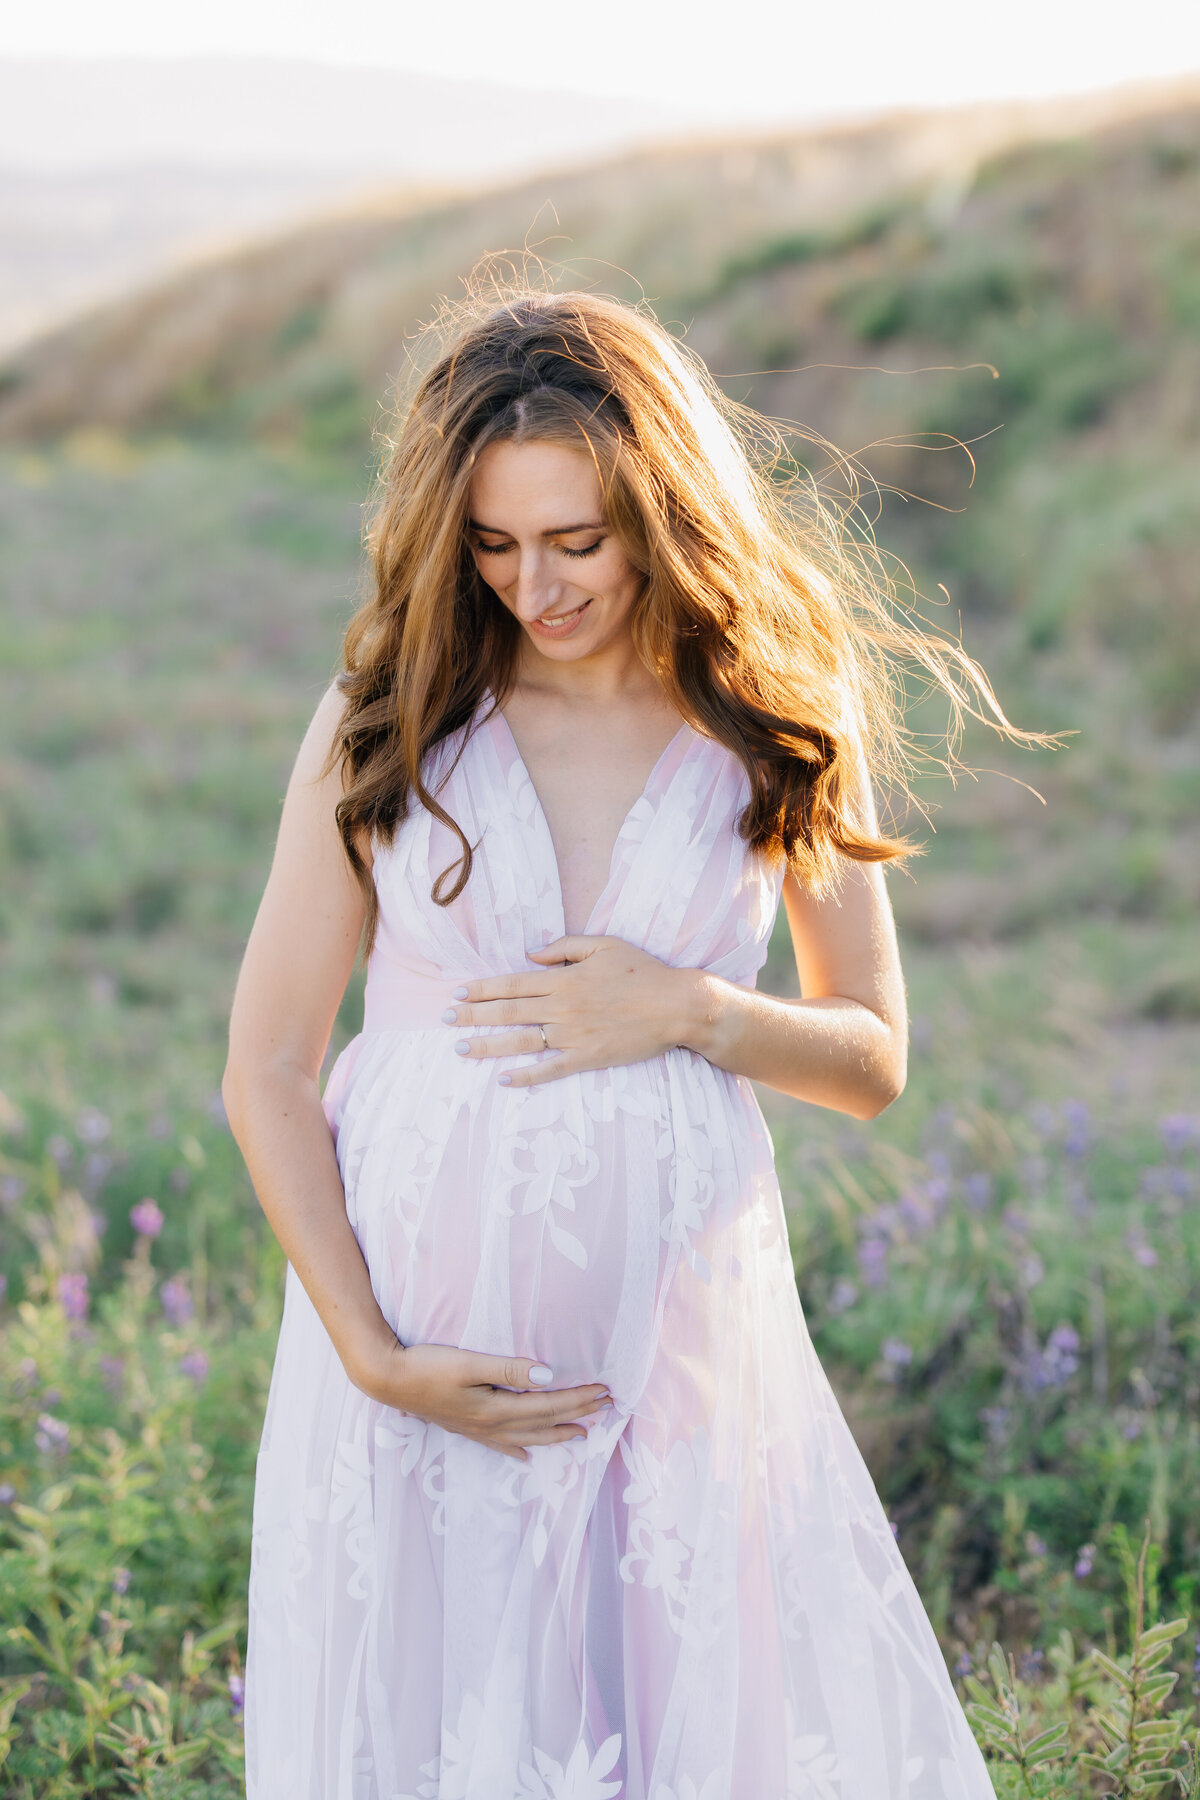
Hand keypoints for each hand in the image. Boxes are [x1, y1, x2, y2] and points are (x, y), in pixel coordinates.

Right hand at [362, 1341, 611, 1461]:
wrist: (387, 1379)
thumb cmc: (427, 1365)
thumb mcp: (468, 1363)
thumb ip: (508, 1370)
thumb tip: (548, 1376)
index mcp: (496, 1409)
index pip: (549, 1405)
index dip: (579, 1399)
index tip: (605, 1392)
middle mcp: (491, 1425)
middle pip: (544, 1423)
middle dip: (578, 1415)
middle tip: (607, 1409)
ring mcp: (477, 1430)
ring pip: (527, 1437)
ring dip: (556, 1435)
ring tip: (580, 1435)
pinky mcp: (464, 1427)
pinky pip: (501, 1445)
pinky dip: (518, 1449)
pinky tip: (525, 1455)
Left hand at [444, 936, 697, 1087]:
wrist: (677, 1006)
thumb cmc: (644, 972)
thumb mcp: (604, 945)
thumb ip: (564, 947)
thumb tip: (531, 955)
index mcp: (564, 979)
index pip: (513, 983)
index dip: (482, 989)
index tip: (458, 993)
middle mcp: (562, 1007)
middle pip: (508, 1012)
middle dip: (472, 1016)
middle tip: (444, 1020)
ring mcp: (573, 1035)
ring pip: (521, 1042)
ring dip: (488, 1045)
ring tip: (461, 1048)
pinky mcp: (588, 1058)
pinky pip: (550, 1070)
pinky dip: (526, 1077)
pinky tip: (503, 1080)